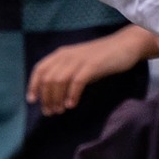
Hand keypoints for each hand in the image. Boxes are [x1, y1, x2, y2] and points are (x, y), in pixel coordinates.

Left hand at [27, 28, 149, 115]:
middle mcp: (67, 55)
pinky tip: (72, 105)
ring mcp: (79, 60)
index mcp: (61, 54)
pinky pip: (76, 82)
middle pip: (48, 79)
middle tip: (50, 112)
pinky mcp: (92, 65)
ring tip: (60, 111)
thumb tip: (54, 95)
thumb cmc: (102, 58)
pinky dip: (72, 95)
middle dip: (47, 98)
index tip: (33, 101)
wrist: (125, 45)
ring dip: (57, 99)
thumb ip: (66, 74)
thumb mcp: (79, 64)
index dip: (33, 85)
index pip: (40, 69)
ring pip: (59, 81)